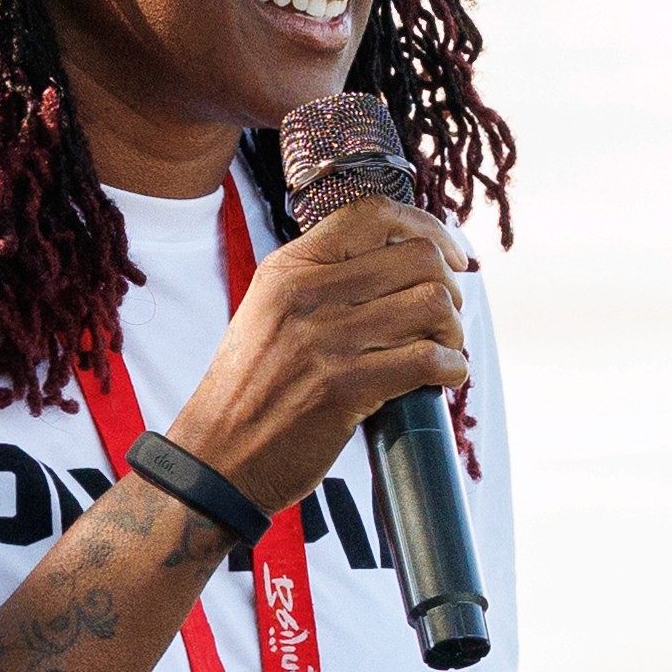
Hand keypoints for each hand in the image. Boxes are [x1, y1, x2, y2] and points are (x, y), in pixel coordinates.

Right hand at [167, 191, 468, 512]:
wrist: (219, 456)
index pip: (374, 215)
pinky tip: (442, 378)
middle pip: (418, 258)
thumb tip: (398, 262)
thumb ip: (323, 279)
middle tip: (445, 316)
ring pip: (432, 305)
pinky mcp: (347, 388)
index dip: (427, 228)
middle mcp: (308, 294)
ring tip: (442, 347)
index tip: (448, 256)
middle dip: (450, 286)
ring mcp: (328, 341)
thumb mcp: (270, 310)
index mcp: (289, 268)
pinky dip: (451, 369)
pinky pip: (429, 360)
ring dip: (452, 330)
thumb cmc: (251, 388)